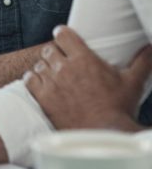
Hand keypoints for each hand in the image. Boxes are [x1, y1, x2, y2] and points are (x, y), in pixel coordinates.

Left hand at [23, 26, 151, 131]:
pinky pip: (29, 79)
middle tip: (64, 63)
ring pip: (39, 64)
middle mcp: (64, 67)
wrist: (104, 134)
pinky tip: (43, 85)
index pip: (62, 34)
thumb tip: (151, 46)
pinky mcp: (42, 97)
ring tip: (56, 77)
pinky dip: (34, 80)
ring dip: (46, 68)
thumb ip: (142, 61)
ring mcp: (51, 82)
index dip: (63, 36)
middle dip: (55, 54)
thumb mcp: (132, 82)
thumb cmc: (119, 109)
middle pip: (49, 49)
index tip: (65, 41)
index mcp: (83, 58)